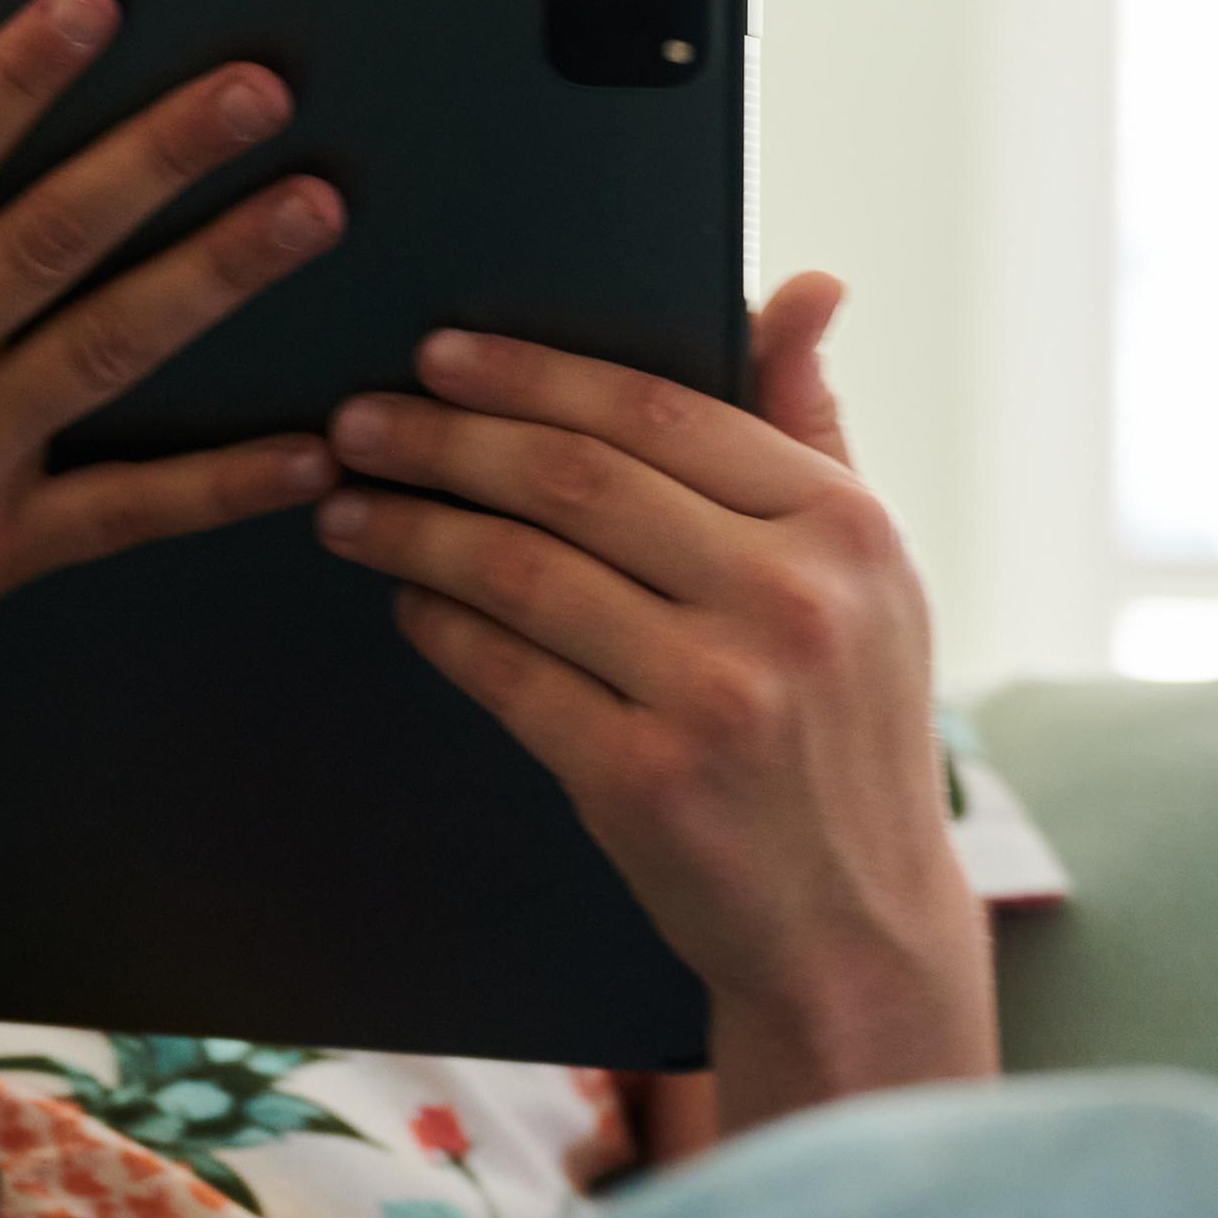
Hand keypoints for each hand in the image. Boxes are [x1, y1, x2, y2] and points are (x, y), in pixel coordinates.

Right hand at [0, 0, 345, 799]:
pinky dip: (222, 486)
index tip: (94, 2)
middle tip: (259, 85)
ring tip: (312, 206)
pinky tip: (310, 450)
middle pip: (50, 241)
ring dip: (217, 275)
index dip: (13, 76)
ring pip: (107, 350)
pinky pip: (125, 515)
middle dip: (161, 155)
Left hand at [313, 273, 991, 1125]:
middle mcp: (791, 600)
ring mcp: (719, 694)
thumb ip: (814, 426)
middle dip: (445, 438)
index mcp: (844, 526)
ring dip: (415, 528)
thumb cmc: (844, 729)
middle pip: (574, 479)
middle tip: (356, 419)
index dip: (531, 374)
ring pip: (521, 570)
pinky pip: (506, 673)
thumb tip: (804, 284)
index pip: (657, 410)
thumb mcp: (867, 576)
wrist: (857, 934)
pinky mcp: (647, 781)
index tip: (440, 352)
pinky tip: (404, 602)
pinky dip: (440, 628)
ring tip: (350, 505)